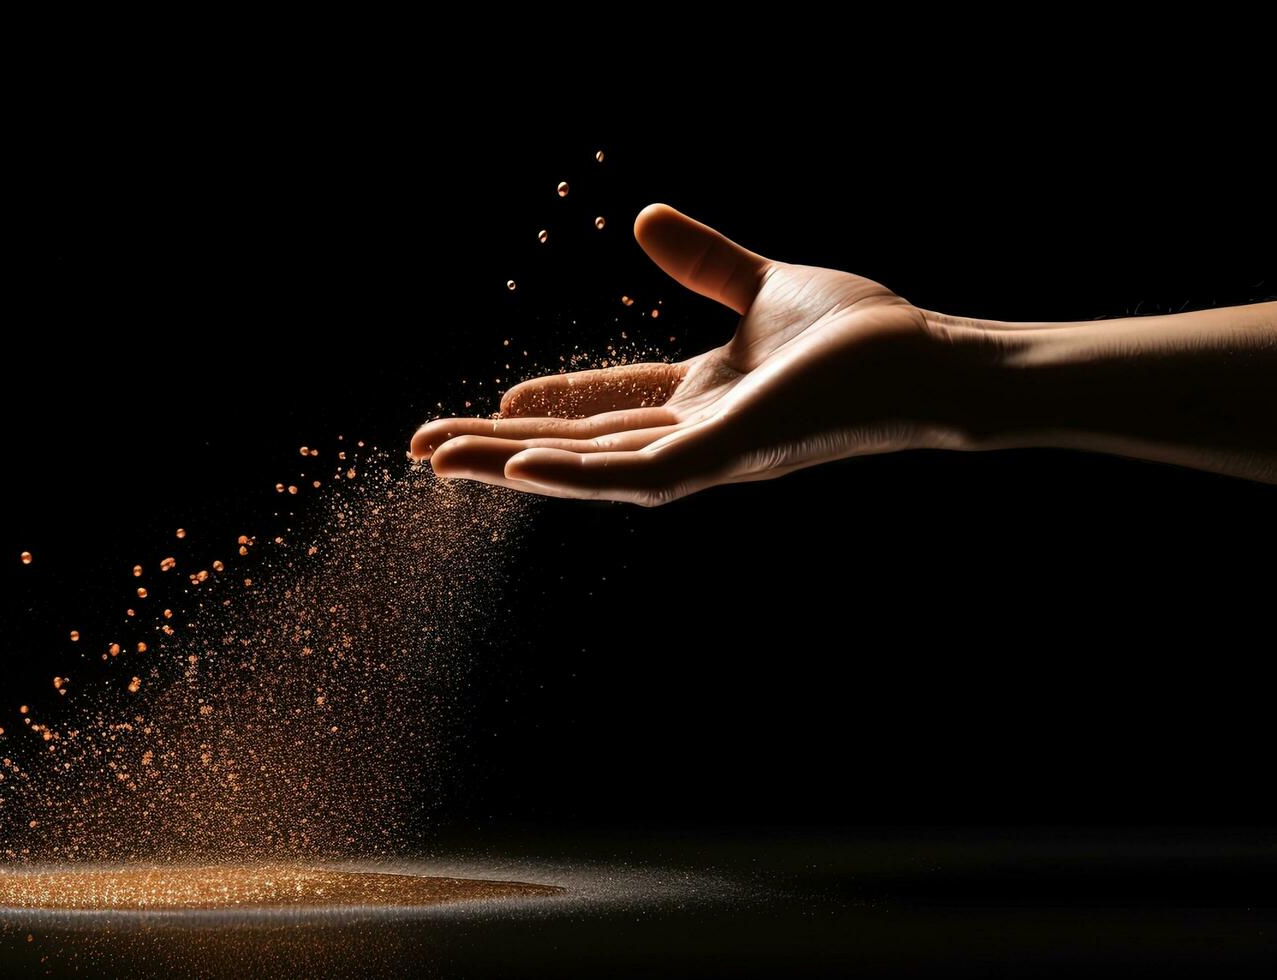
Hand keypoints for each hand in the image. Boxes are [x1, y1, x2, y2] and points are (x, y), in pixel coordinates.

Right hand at [411, 204, 959, 504]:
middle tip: (424, 450)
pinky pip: (635, 478)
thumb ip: (703, 262)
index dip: (545, 407)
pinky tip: (516, 470)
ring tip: (440, 463)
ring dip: (510, 467)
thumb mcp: (761, 284)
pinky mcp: (727, 459)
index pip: (602, 408)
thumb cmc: (862, 333)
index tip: (492, 402)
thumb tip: (643, 219)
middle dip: (498, 449)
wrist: (930, 358)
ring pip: (587, 471)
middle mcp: (693, 437)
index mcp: (700, 400)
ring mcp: (706, 455)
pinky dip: (572, 477)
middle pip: (576, 448)